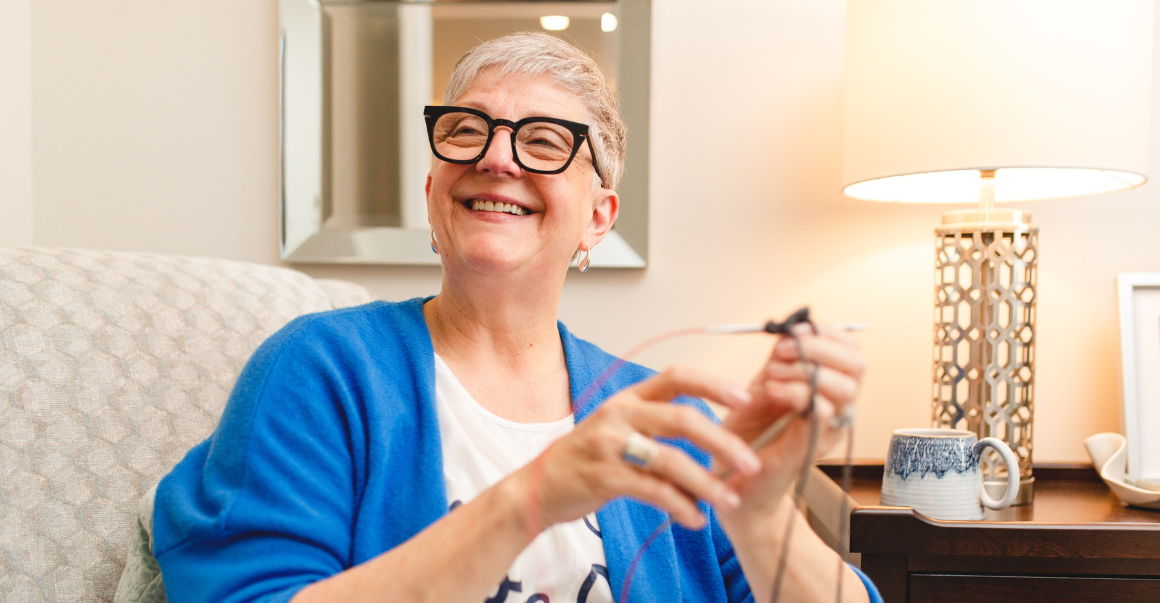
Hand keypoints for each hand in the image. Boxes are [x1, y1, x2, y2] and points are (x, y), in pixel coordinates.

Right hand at [513, 366, 763, 533]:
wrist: (537, 487)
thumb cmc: (588, 458)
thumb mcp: (621, 429)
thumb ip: (661, 428)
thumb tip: (717, 437)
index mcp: (629, 397)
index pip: (677, 377)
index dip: (714, 384)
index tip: (748, 397)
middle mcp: (619, 414)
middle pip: (682, 418)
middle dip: (723, 441)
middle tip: (751, 463)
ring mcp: (609, 444)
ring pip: (670, 459)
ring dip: (707, 483)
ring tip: (729, 500)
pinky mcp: (602, 477)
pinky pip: (652, 491)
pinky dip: (680, 507)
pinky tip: (696, 520)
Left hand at [718, 324, 864, 519]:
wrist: (733, 482)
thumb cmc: (749, 437)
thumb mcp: (762, 387)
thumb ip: (778, 362)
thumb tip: (786, 331)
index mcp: (830, 392)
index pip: (851, 351)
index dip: (827, 333)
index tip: (795, 329)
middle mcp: (837, 411)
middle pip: (857, 365)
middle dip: (819, 347)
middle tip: (782, 352)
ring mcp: (825, 432)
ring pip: (845, 388)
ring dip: (806, 371)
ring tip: (772, 376)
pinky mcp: (808, 449)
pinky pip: (822, 415)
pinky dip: (798, 394)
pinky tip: (772, 393)